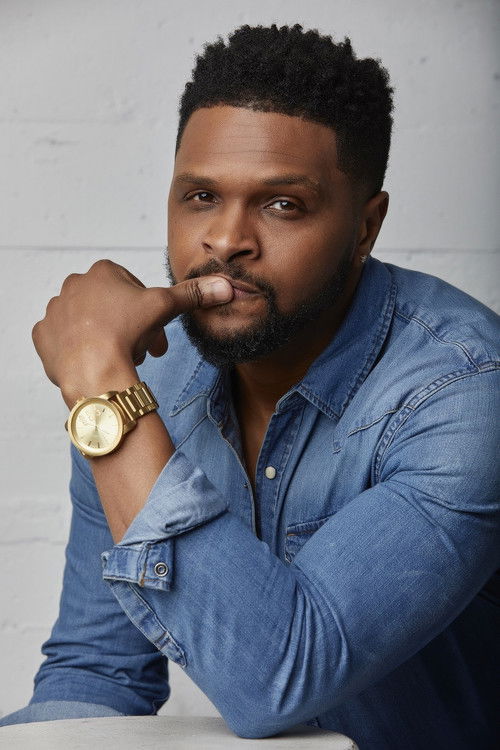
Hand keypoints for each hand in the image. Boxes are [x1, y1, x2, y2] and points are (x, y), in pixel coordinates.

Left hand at [32, 259, 232, 406]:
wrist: (93, 369)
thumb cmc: (126, 333)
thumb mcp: (165, 307)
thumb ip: (192, 294)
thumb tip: (224, 285)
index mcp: (101, 272)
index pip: (132, 288)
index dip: (148, 310)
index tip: (155, 329)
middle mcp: (73, 285)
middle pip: (111, 306)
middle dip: (129, 326)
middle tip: (143, 349)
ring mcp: (55, 311)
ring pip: (88, 323)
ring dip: (105, 337)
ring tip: (119, 357)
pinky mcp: (42, 336)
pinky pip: (62, 340)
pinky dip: (77, 349)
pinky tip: (92, 360)